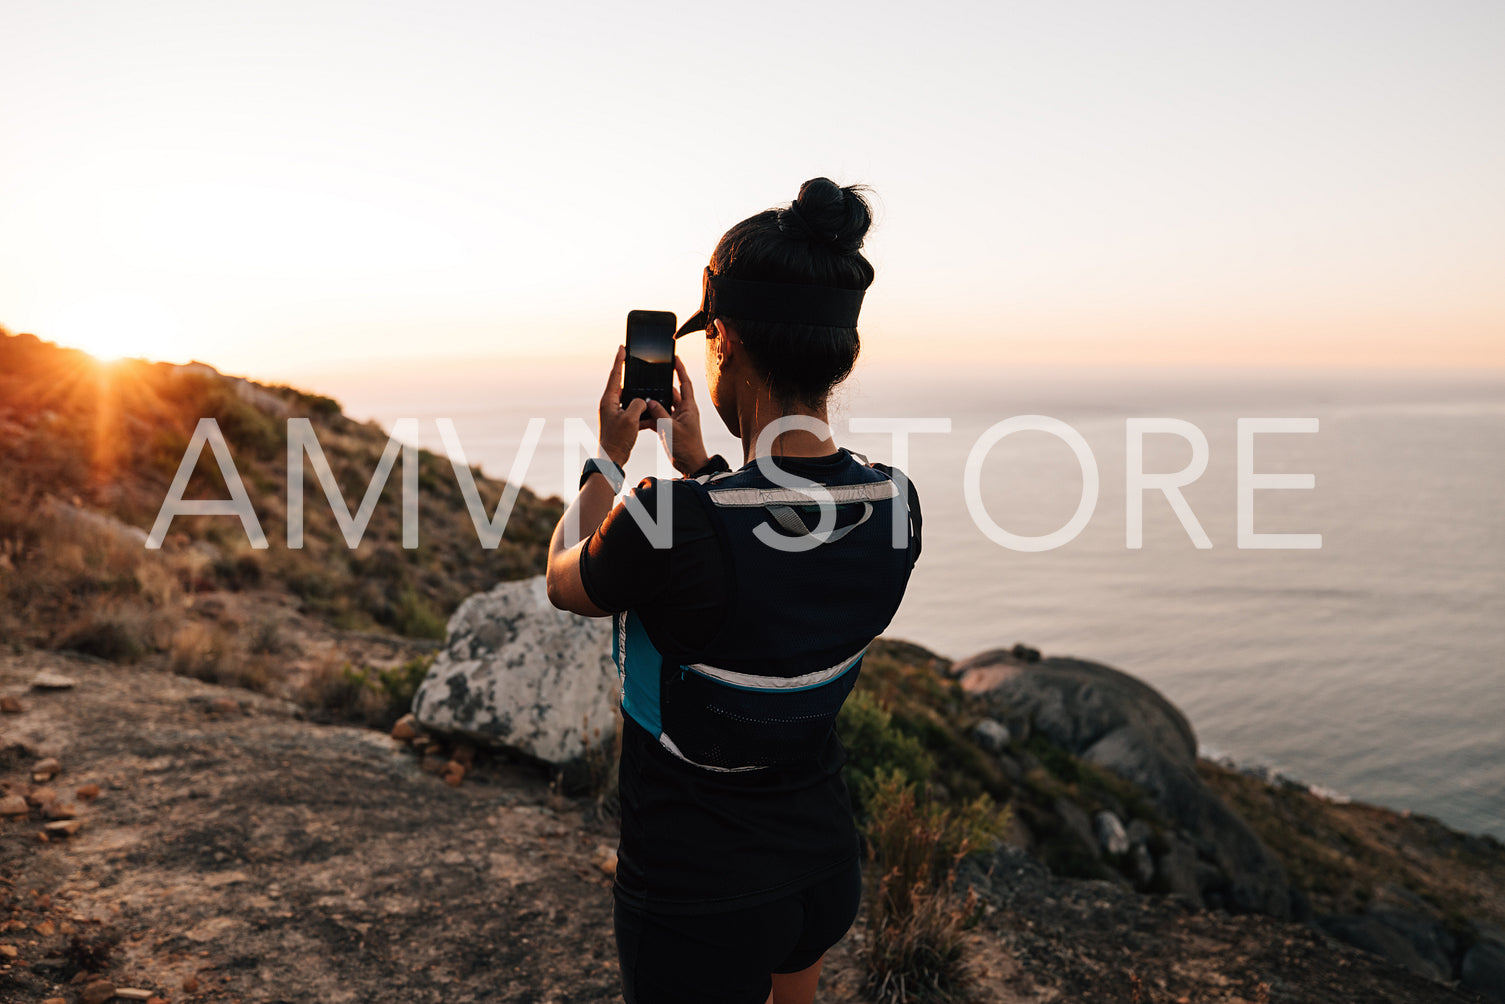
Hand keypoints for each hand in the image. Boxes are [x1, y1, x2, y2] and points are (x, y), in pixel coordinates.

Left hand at [598, 345, 647, 469]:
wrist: (612, 459)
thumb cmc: (618, 439)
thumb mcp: (631, 419)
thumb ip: (638, 404)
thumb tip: (642, 400)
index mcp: (609, 400)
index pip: (615, 375)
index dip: (619, 360)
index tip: (622, 347)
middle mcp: (609, 404)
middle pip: (622, 385)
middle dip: (631, 377)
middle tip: (638, 364)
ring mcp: (614, 413)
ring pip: (629, 399)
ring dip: (639, 398)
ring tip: (648, 392)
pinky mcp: (620, 421)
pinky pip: (632, 412)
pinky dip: (641, 412)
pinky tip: (650, 413)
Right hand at [644, 355, 709, 475]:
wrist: (690, 465)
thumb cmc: (686, 446)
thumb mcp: (670, 427)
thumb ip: (659, 413)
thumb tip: (650, 401)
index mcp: (688, 407)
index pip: (685, 383)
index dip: (680, 369)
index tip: (675, 357)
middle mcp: (684, 411)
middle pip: (672, 393)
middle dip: (661, 386)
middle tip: (650, 376)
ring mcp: (677, 419)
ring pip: (664, 405)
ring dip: (654, 403)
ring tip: (642, 395)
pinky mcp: (671, 428)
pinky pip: (660, 417)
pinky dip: (652, 416)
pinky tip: (641, 414)